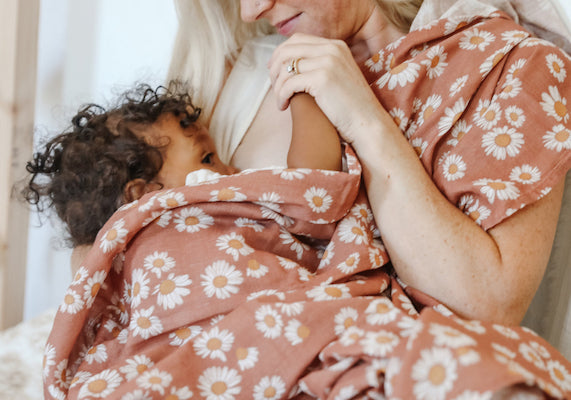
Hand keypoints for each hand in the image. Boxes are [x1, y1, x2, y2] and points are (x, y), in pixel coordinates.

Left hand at [268, 33, 390, 143]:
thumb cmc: (350, 107)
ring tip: (280, 100)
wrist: (367, 123)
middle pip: (288, 50)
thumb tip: (292, 65)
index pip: (297, 39)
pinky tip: (284, 106)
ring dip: (277, 85)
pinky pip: (289, 83)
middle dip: (274, 69)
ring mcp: (328, 62)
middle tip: (273, 87)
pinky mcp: (322, 79)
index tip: (274, 71)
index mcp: (336, 46)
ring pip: (286, 67)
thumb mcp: (337, 77)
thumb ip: (319, 66)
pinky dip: (281, 95)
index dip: (280, 54)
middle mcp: (332, 49)